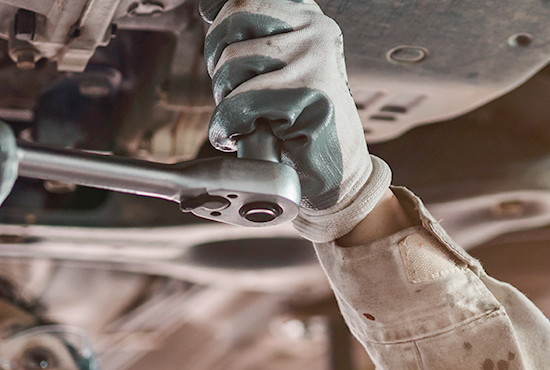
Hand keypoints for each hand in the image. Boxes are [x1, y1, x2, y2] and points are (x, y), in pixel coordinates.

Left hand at [204, 0, 391, 242]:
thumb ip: (254, 38)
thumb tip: (210, 12)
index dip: (218, 22)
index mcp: (308, 18)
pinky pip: (240, 104)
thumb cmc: (306, 125)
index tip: (219, 47)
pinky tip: (238, 135)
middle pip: (232, 21)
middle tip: (230, 92)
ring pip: (231, 64)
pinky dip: (228, 127)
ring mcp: (313, 61)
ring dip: (225, 99)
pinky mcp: (307, 97)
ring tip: (242, 117)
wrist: (339, 174)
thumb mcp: (282, 68)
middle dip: (217, 62)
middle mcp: (314, 32)